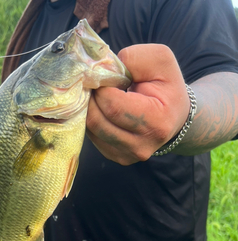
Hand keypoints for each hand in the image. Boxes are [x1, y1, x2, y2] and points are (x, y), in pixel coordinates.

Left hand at [86, 44, 189, 164]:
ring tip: (99, 95)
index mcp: (156, 122)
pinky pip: (93, 137)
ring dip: (89, 108)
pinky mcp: (118, 158)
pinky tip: (102, 109)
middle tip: (96, 83)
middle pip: (97, 120)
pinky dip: (92, 120)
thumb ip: (133, 59)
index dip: (101, 87)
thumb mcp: (160, 61)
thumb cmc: (166, 86)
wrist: (175, 117)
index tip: (104, 75)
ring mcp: (128, 156)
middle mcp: (142, 146)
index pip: (113, 106)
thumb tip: (104, 69)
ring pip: (91, 130)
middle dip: (91, 97)